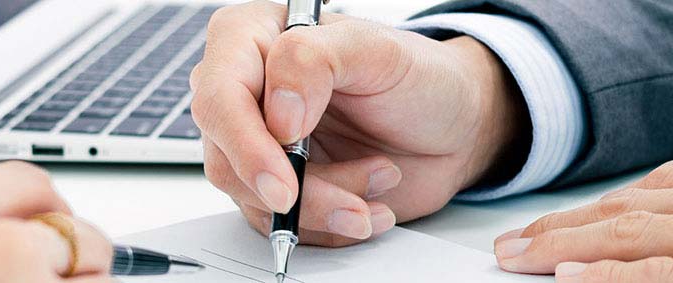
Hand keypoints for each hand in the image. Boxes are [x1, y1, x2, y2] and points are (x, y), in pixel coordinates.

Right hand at [191, 1, 523, 245]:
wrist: (452, 127)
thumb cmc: (418, 78)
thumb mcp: (379, 50)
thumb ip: (315, 60)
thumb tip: (276, 113)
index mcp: (253, 38)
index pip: (220, 95)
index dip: (247, 145)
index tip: (287, 183)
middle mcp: (246, 91)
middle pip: (228, 159)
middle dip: (299, 191)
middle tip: (353, 204)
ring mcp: (259, 143)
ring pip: (255, 200)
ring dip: (325, 207)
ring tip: (381, 179)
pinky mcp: (279, 186)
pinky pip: (283, 224)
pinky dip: (330, 225)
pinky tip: (369, 201)